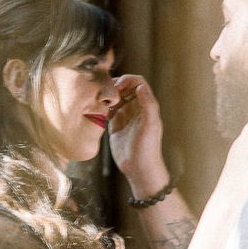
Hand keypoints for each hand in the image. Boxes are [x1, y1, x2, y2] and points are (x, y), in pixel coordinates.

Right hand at [108, 75, 166, 191]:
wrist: (139, 168)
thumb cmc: (148, 147)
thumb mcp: (150, 125)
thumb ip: (148, 104)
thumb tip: (140, 86)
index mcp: (146, 105)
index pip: (138, 82)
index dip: (127, 79)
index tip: (116, 86)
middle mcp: (136, 108)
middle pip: (124, 87)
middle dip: (114, 86)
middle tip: (104, 93)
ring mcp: (125, 116)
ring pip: (114, 98)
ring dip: (107, 96)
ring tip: (99, 101)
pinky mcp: (115, 125)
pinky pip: (107, 110)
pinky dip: (101, 107)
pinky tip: (97, 111)